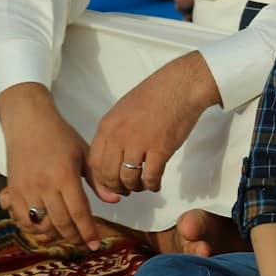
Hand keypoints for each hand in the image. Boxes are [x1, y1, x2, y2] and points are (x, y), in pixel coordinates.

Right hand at [0, 83, 102, 249]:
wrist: (29, 123)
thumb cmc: (60, 136)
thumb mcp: (84, 153)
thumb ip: (98, 180)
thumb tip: (115, 200)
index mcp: (65, 176)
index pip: (79, 212)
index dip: (88, 232)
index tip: (96, 244)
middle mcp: (44, 186)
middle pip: (61, 223)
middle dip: (74, 238)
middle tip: (84, 243)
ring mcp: (26, 190)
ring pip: (41, 225)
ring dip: (55, 235)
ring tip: (67, 236)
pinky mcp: (13, 191)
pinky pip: (21, 220)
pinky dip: (33, 228)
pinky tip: (45, 228)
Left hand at [87, 52, 218, 199]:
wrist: (181, 85)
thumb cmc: (155, 94)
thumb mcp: (123, 110)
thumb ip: (114, 132)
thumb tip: (111, 156)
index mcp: (107, 126)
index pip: (94, 162)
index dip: (101, 179)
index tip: (109, 185)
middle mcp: (119, 136)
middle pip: (108, 175)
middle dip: (116, 188)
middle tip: (126, 190)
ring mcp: (139, 143)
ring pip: (129, 179)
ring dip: (135, 188)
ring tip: (142, 185)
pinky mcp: (160, 149)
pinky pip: (151, 177)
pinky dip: (152, 185)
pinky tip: (156, 184)